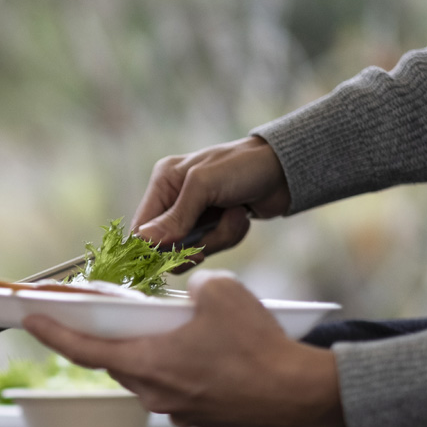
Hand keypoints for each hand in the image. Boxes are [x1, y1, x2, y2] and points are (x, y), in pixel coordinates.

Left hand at [21, 272, 342, 426]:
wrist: (296, 395)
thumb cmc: (258, 347)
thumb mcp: (221, 291)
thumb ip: (191, 287)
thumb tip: (189, 296)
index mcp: (146, 362)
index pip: (82, 348)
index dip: (52, 332)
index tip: (30, 320)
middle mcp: (151, 391)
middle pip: (114, 359)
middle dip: (108, 336)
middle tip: (102, 314)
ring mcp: (173, 407)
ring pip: (145, 372)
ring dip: (147, 350)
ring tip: (166, 327)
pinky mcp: (195, 413)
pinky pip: (173, 384)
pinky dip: (175, 365)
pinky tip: (200, 349)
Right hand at [131, 136, 291, 266]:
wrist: (286, 170)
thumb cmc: (243, 166)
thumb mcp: (204, 186)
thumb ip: (175, 216)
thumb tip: (145, 241)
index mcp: (164, 182)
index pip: (141, 227)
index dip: (150, 249)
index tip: (167, 260)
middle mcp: (175, 199)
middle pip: (165, 244)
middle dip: (191, 245)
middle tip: (204, 247)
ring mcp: (195, 215)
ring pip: (191, 249)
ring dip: (216, 238)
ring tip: (234, 215)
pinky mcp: (213, 226)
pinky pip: (212, 246)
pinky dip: (229, 236)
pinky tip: (241, 216)